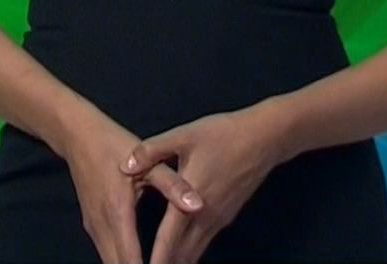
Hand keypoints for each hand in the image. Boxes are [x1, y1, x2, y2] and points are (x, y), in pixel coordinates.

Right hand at [59, 108, 204, 263]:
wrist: (77, 135)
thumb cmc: (114, 145)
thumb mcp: (148, 161)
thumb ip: (173, 185)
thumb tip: (198, 206)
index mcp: (117, 211)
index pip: (130, 259)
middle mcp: (101, 224)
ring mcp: (93, 226)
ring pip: (109, 263)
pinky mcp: (91, 224)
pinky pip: (106, 253)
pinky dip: (121, 262)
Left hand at [119, 102, 289, 263]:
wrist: (263, 138)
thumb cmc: (221, 135)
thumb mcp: (181, 136)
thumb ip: (150, 151)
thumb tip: (124, 165)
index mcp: (190, 198)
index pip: (168, 238)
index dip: (155, 258)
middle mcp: (206, 215)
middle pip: (183, 253)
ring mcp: (218, 218)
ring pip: (196, 251)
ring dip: (179, 262)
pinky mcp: (226, 215)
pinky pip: (205, 242)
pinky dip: (190, 253)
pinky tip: (181, 256)